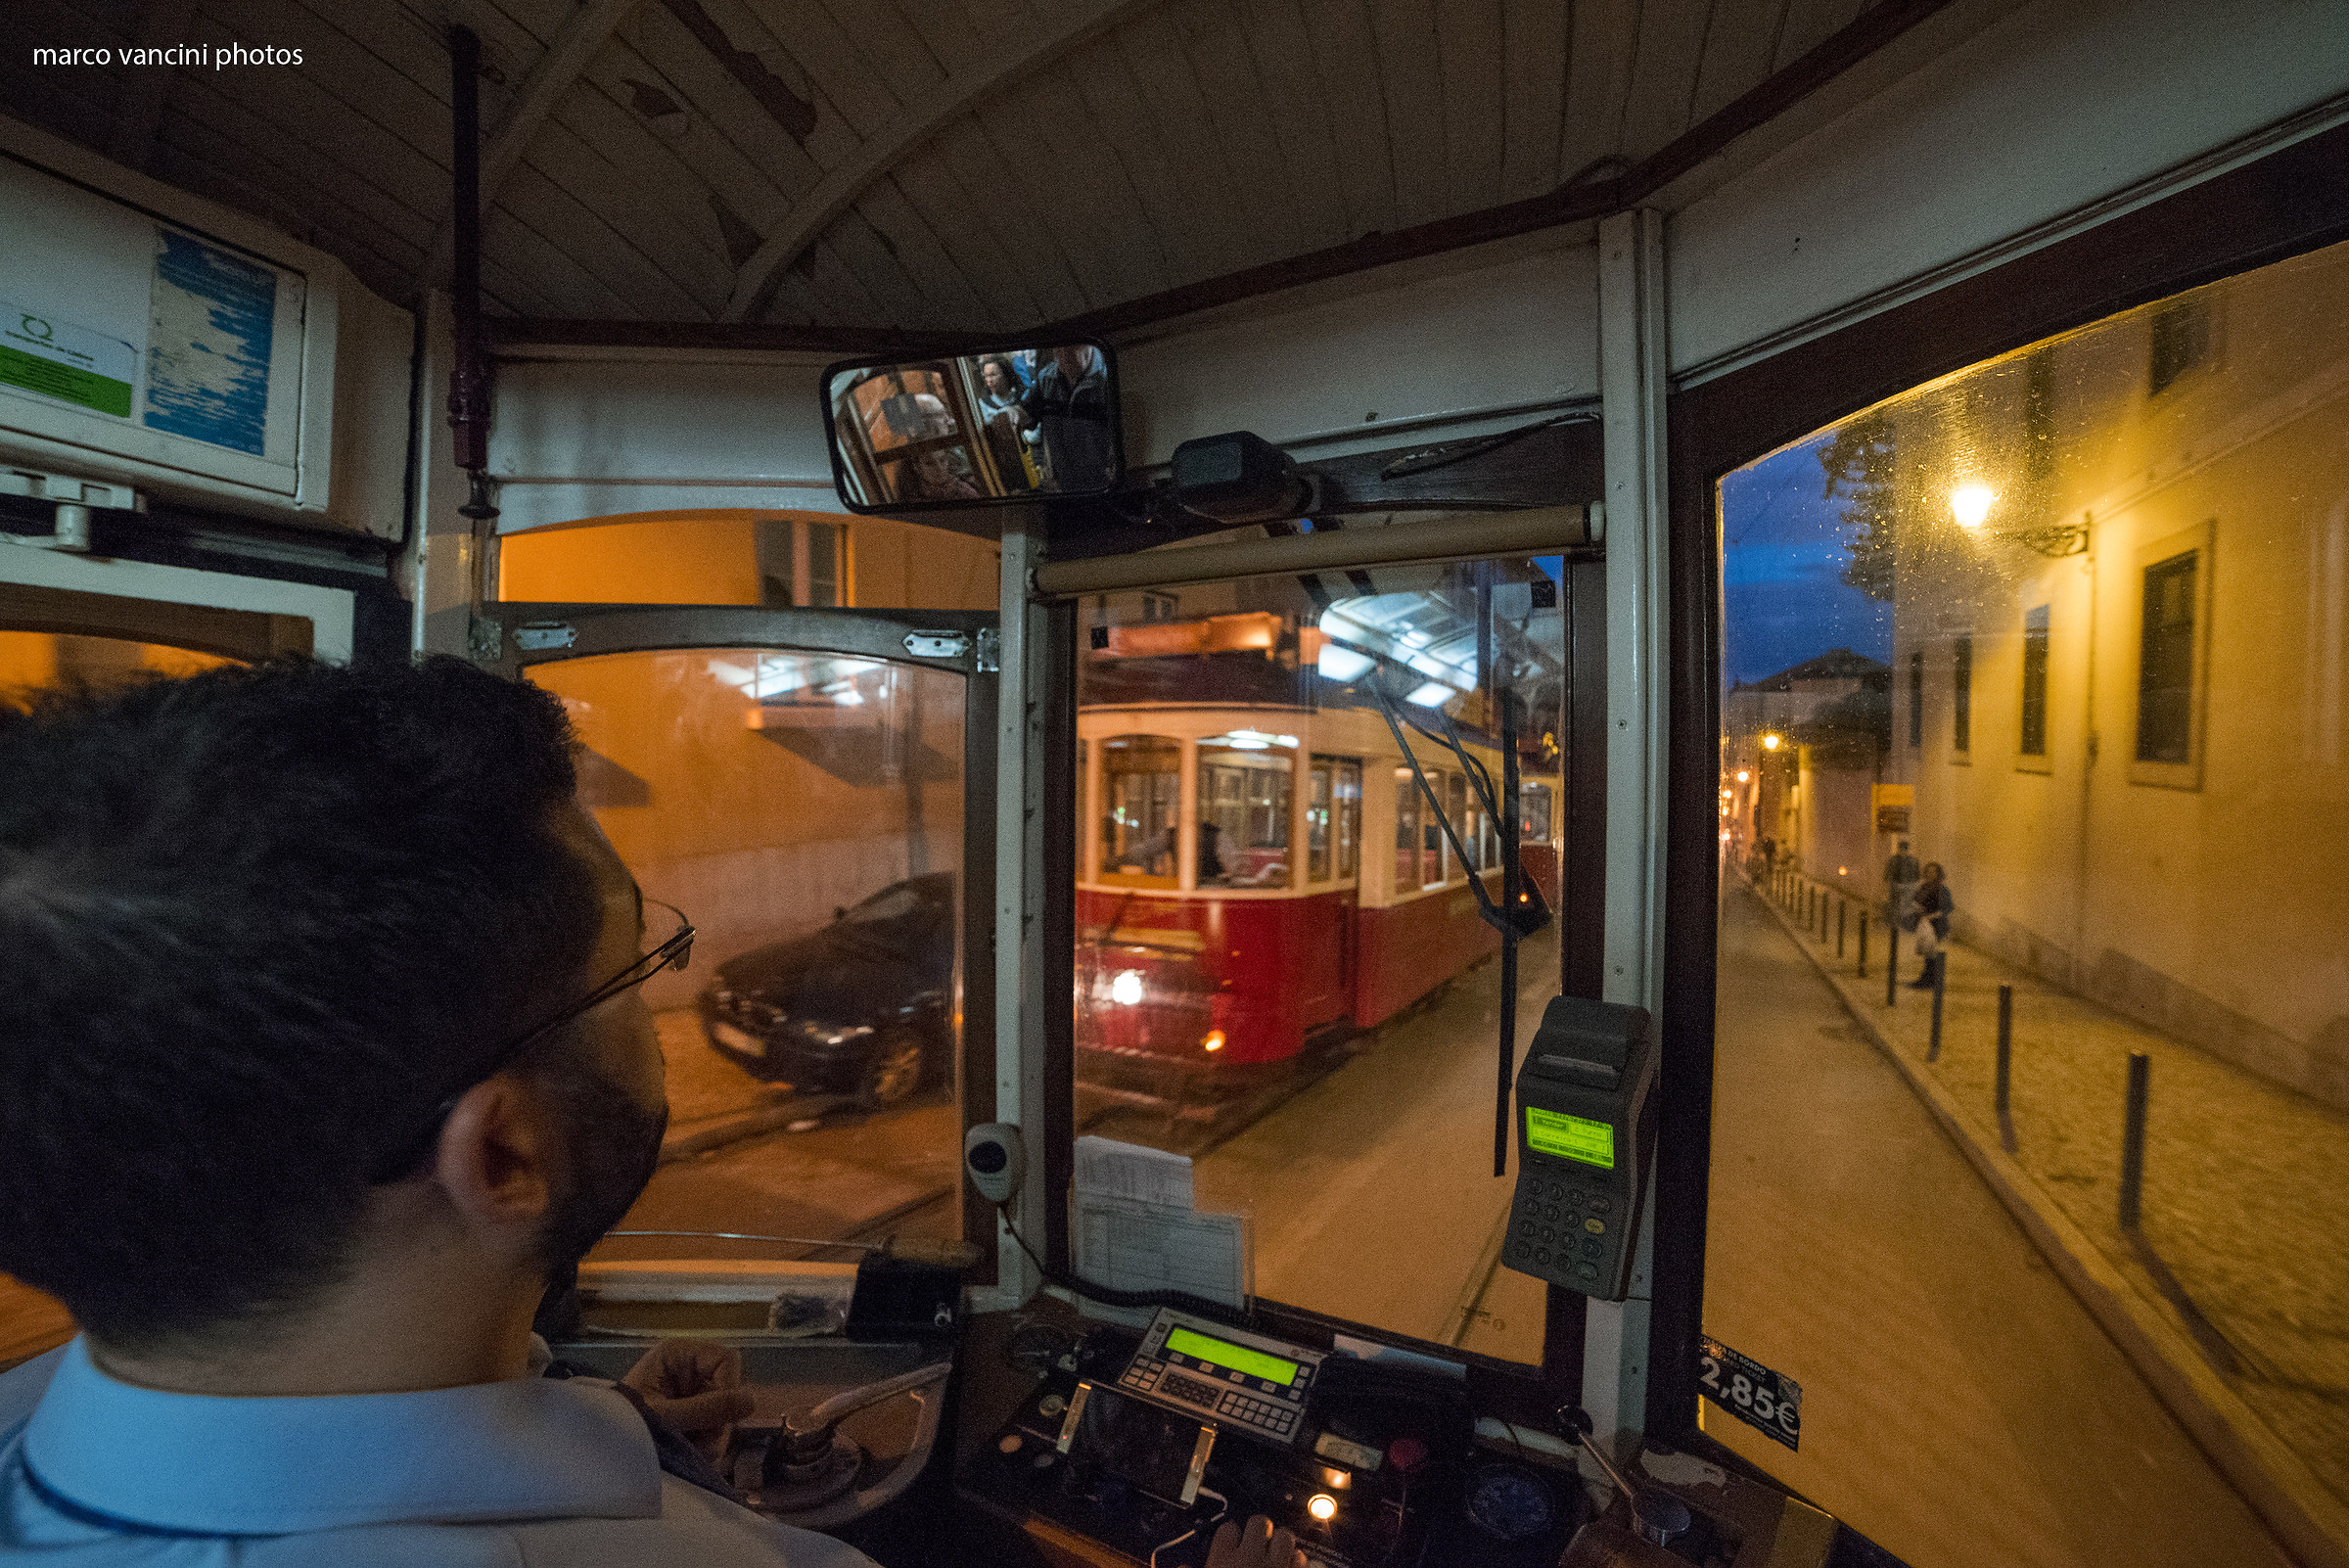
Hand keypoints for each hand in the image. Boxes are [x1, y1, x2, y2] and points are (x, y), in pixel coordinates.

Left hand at [622, 1338, 754, 1463]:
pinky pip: (714, 1426)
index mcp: (677, 1354)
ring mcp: (689, 1392)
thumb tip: (751, 1401)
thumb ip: (706, 1409)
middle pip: (728, 1388)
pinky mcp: (689, 1414)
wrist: (599, 1452)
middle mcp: (687, 1368)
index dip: (729, 1387)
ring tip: (691, 1451)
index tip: (720, 1418)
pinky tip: (691, 1453)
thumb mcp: (664, 1416)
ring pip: (724, 1411)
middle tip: (702, 1443)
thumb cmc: (624, 1423)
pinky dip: (706, 1443)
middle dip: (718, 1420)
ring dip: (713, 1436)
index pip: (725, 1359)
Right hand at [1206, 1515, 1304, 1567]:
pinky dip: (1296, 1560)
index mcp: (1222, 1562)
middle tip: (1256, 1540)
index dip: (1231, 1532)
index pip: (1228, 1529)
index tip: (1232, 1538)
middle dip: (1259, 1528)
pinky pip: (1300, 1559)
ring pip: (1284, 1536)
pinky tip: (1289, 1564)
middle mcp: (1250, 1560)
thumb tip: (1185, 1567)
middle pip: (1259, 1523)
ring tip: (1275, 1549)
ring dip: (1280, 1541)